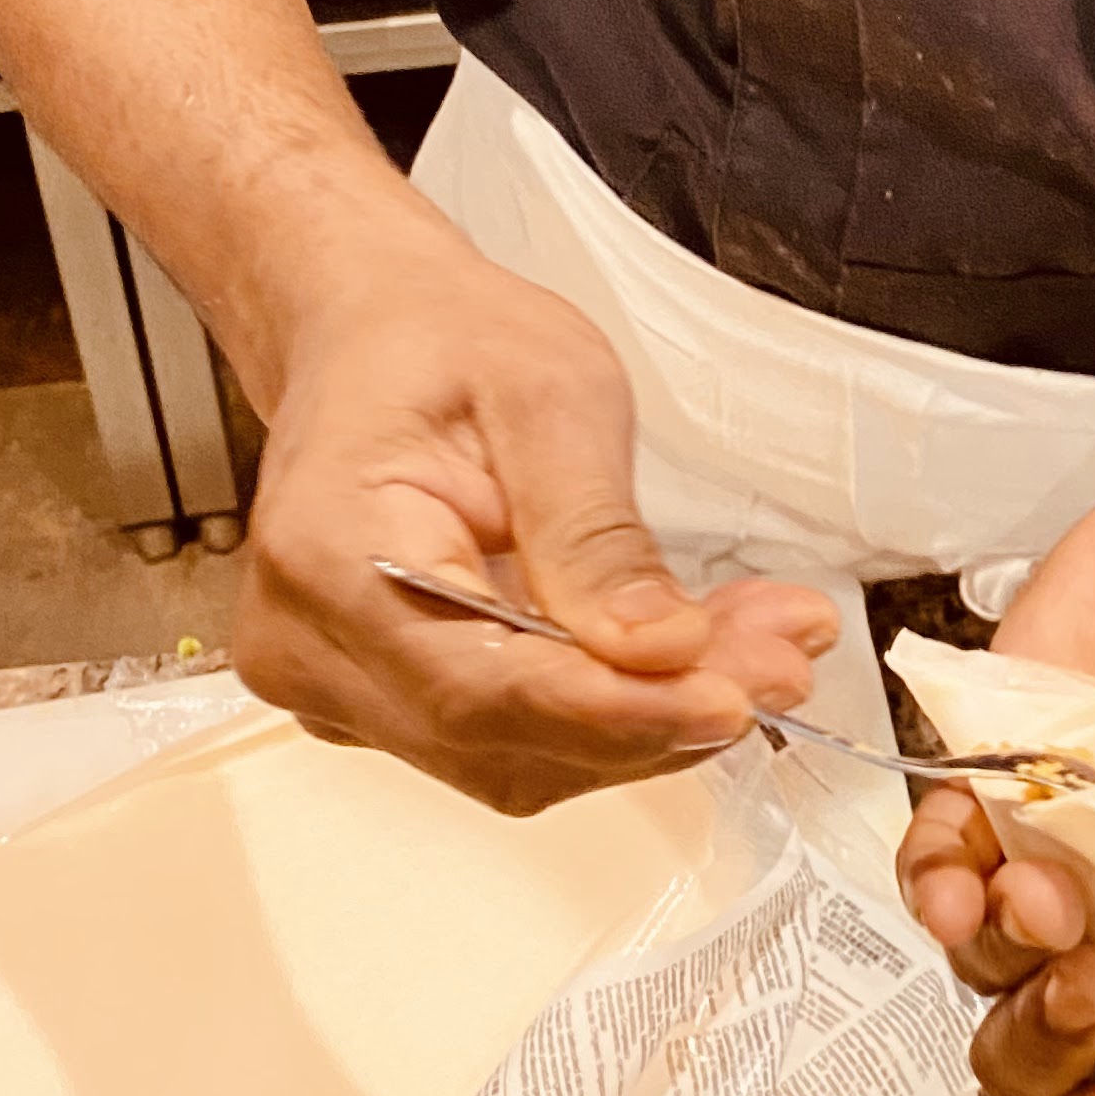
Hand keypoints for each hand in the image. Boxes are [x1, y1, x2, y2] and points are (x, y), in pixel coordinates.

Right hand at [233, 213, 834, 812]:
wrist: (374, 339)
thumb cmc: (443, 343)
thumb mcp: (548, 391)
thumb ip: (595, 530)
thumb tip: (660, 652)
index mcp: (327, 552)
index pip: (475, 682)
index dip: (612, 709)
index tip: (727, 698)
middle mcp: (310, 645)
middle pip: (502, 735)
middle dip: (657, 714)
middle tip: (784, 662)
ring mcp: (342, 689)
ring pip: (519, 755)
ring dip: (652, 718)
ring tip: (766, 648)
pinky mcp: (391, 705)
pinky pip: (514, 738)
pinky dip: (617, 708)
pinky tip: (703, 657)